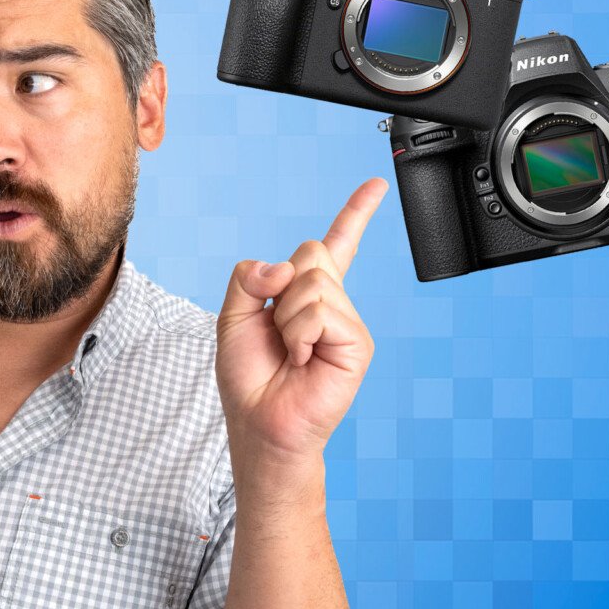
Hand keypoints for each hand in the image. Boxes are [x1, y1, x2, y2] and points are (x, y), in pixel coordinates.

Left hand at [216, 178, 387, 473]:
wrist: (261, 423)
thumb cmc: (249, 376)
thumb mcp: (232, 316)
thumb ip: (248, 279)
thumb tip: (284, 267)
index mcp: (305, 293)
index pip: (334, 244)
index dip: (356, 213)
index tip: (376, 185)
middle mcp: (332, 303)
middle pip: (310, 252)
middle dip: (280, 287)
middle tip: (278, 330)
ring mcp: (346, 321)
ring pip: (312, 282)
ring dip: (286, 318)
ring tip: (290, 351)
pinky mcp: (356, 342)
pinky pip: (321, 312)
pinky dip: (299, 335)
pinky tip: (302, 360)